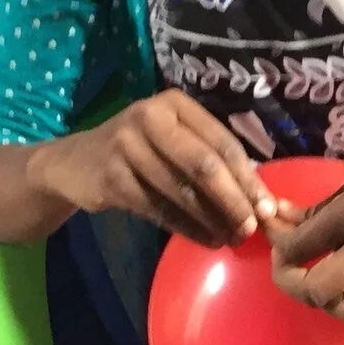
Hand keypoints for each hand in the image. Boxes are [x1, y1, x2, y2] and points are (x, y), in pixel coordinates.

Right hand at [36, 91, 275, 246]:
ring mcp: (126, 146)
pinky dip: (187, 229)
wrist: (74, 164)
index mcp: (174, 104)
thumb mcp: (172, 142)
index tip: (269, 207)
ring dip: (212, 220)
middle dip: (233, 200)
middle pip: (203, 165)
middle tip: (252, 228)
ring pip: (181, 192)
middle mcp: (150, 117)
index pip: (222, 142)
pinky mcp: (112, 178)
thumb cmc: (138, 152)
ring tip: (232, 238)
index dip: (248, 178)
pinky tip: (206, 240)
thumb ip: (212, 160)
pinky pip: (159, 210)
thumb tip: (264, 199)